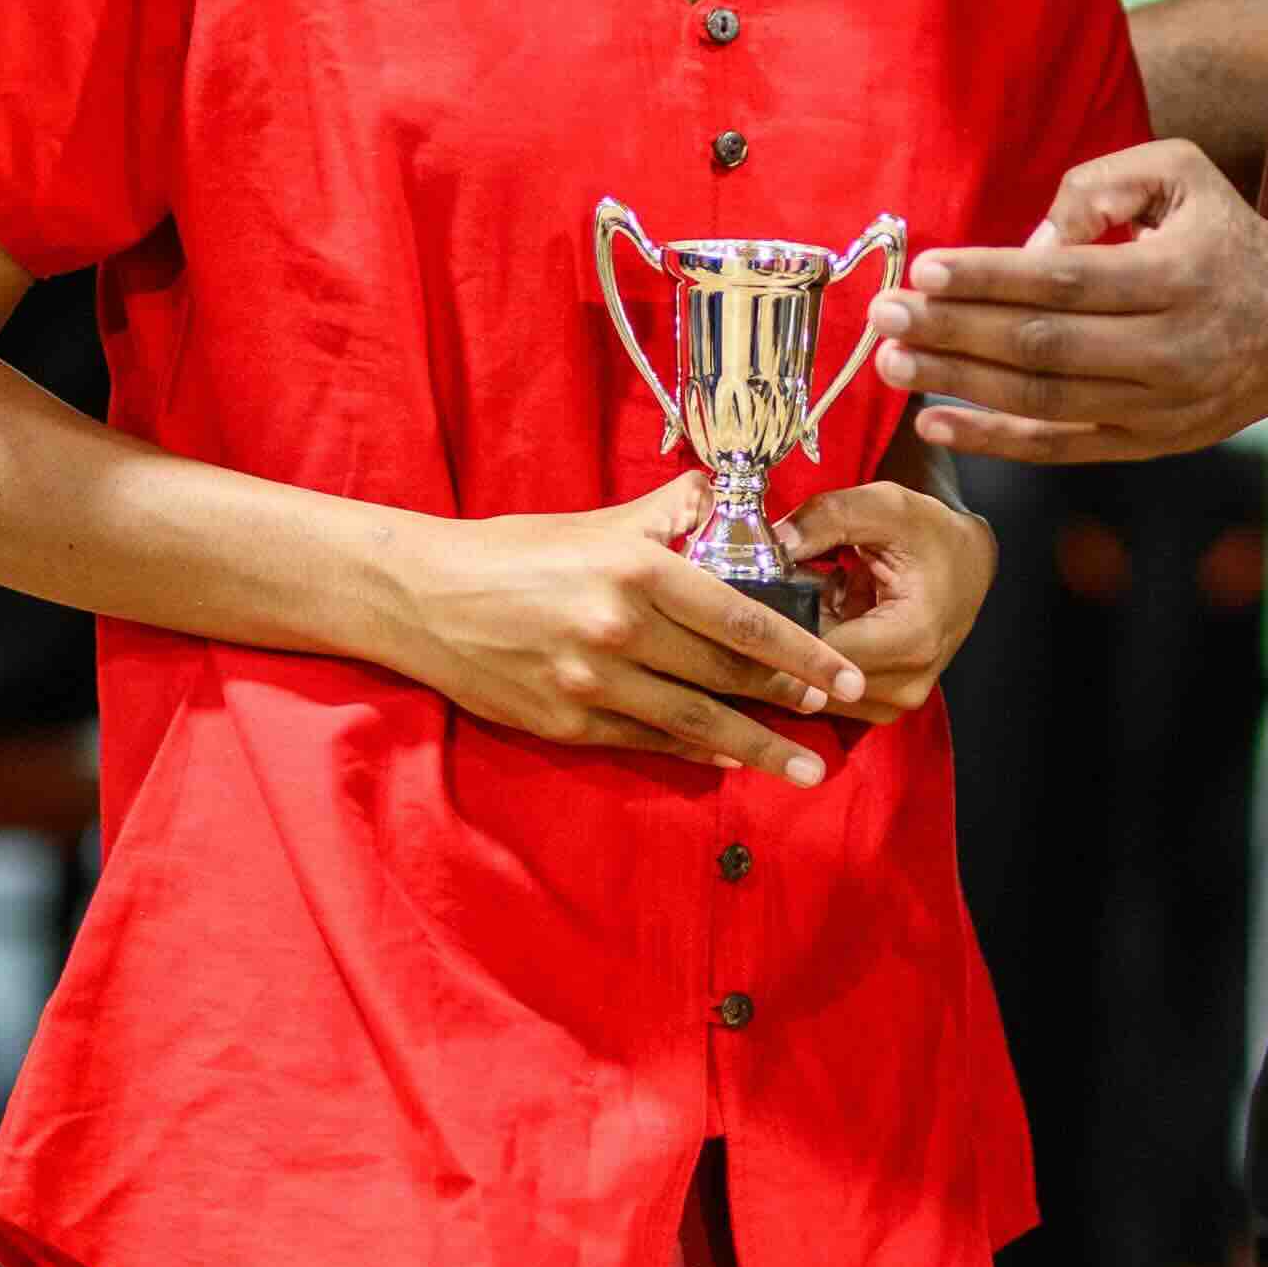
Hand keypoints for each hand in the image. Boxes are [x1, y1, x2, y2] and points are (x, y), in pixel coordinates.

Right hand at [375, 476, 865, 781]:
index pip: (741, 616)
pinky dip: (695, 752)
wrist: (424, 597)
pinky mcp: (569, 722)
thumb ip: (667, 515)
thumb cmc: (515, 553)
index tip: (843, 673)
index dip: (801, 651)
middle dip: (789, 697)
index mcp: (636, 572)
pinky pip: (648, 741)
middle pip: (726, 673)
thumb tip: (720, 500)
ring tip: (806, 767)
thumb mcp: (596, 525)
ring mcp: (593, 683)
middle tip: (838, 713)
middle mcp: (620, 630)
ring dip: (758, 746)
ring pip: (695, 721)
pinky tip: (730, 760)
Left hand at [784, 477, 997, 719]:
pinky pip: (823, 694)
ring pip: (810, 691)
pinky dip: (809, 659)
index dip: (774, 627)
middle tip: (763, 596)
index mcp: (912, 638)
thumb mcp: (883, 506)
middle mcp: (906, 684)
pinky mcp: (882, 707)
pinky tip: (817, 621)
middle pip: (810, 679)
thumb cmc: (929, 533)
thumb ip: (826, 518)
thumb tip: (772, 542)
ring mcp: (895, 703)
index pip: (819, 651)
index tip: (742, 601)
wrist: (967, 564)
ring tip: (802, 603)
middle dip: (778, 639)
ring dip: (792, 651)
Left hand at [871, 141, 1267, 465]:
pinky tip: (937, 420)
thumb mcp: (1182, 174)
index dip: (990, 278)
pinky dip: (995, 440)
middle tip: (885, 317)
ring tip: (893, 364)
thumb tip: (1027, 240)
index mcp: (1178, 275)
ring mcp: (1159, 405)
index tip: (926, 270)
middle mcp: (1170, 348)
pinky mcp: (1148, 441)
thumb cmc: (1226, 235)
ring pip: (1044, 401)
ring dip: (960, 384)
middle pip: (1044, 346)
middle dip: (954, 333)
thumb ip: (1102, 184)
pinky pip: (1062, 447)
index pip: (1066, 280)